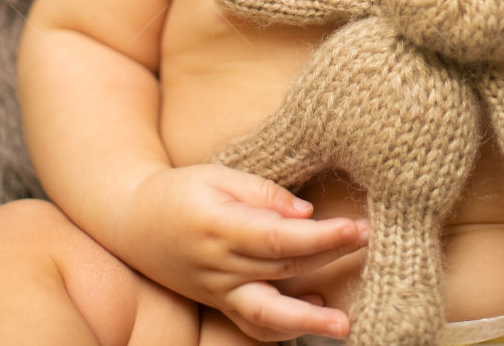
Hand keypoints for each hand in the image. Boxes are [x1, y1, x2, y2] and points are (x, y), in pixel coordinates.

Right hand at [115, 163, 368, 340]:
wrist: (133, 222)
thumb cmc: (180, 190)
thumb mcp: (217, 175)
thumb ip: (262, 194)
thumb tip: (306, 213)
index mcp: (220, 226)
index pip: (278, 238)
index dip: (320, 237)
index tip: (355, 227)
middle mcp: (219, 266)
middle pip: (283, 269)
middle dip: (329, 258)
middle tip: (370, 242)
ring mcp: (217, 291)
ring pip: (268, 311)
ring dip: (307, 321)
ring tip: (344, 324)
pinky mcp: (218, 303)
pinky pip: (252, 324)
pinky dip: (283, 328)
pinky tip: (314, 314)